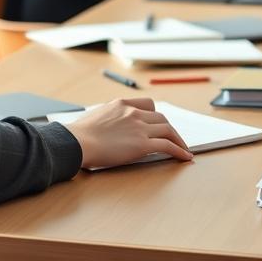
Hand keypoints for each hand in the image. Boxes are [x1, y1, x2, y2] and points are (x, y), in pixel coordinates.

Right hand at [62, 98, 192, 168]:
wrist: (76, 142)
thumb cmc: (79, 135)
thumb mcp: (96, 118)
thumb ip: (109, 120)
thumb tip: (110, 130)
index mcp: (121, 104)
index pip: (147, 104)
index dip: (156, 114)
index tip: (159, 123)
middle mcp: (133, 113)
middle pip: (161, 117)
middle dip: (169, 128)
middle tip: (174, 138)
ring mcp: (139, 127)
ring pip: (168, 129)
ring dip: (178, 140)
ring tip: (184, 149)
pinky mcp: (142, 144)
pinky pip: (167, 146)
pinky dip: (179, 151)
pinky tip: (184, 157)